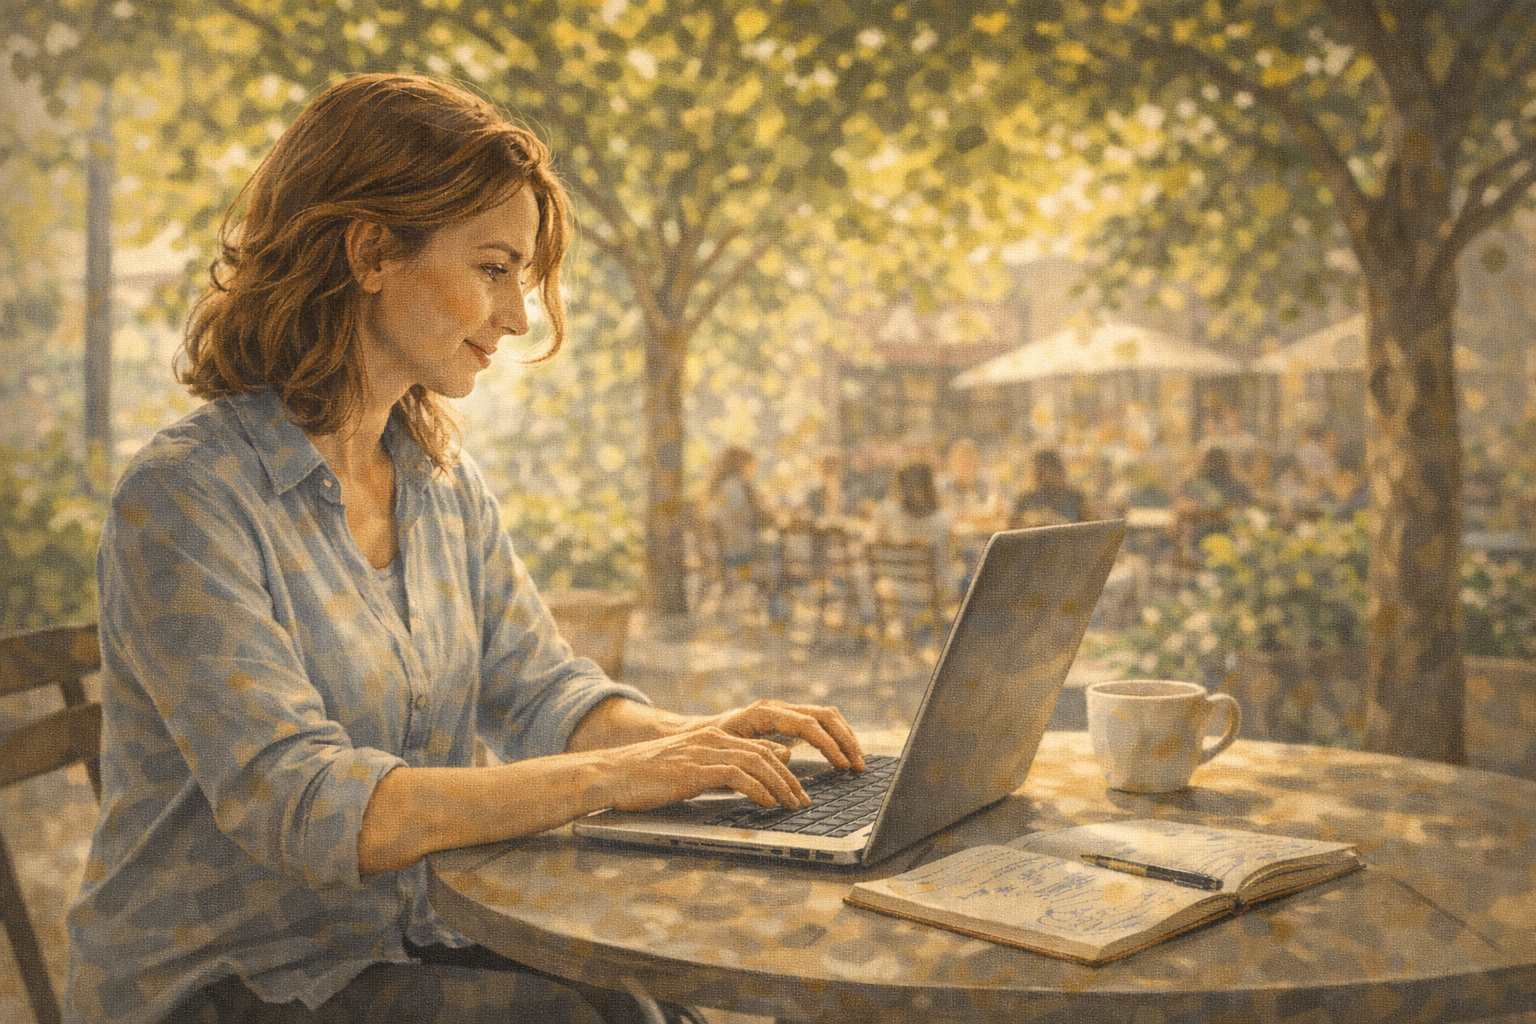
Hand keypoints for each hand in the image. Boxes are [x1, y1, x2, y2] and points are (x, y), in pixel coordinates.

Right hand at [582, 727, 809, 811]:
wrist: (610, 774)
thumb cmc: (648, 777)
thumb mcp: (692, 769)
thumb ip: (722, 769)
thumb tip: (753, 779)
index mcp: (713, 737)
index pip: (762, 749)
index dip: (786, 770)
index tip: (798, 792)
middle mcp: (712, 739)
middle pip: (766, 754)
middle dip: (790, 780)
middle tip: (803, 802)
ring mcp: (702, 752)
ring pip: (756, 762)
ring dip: (779, 786)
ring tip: (792, 806)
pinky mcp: (692, 769)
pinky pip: (735, 775)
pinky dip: (756, 789)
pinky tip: (767, 804)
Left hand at [701, 699, 865, 772]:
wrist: (696, 734)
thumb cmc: (711, 744)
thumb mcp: (730, 749)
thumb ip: (757, 751)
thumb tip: (788, 756)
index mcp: (765, 713)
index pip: (807, 724)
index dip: (828, 744)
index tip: (843, 765)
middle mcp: (779, 708)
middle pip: (824, 716)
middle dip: (845, 740)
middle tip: (858, 767)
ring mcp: (785, 712)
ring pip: (826, 717)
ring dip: (845, 738)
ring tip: (857, 763)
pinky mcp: (787, 722)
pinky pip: (819, 724)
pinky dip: (835, 738)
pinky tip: (842, 756)